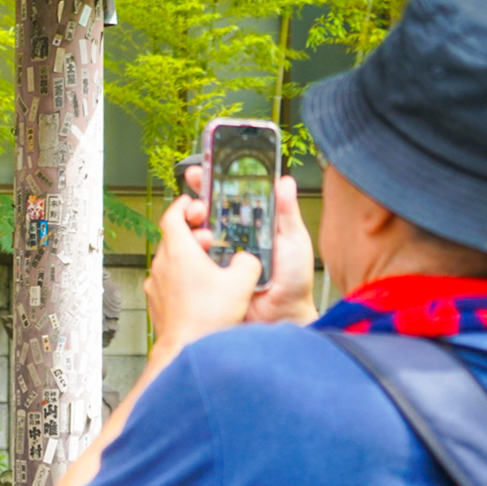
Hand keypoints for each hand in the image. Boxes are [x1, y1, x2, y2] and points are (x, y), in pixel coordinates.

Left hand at [144, 195, 261, 357]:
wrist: (186, 350)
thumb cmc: (207, 319)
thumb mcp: (242, 283)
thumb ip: (249, 261)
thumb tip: (247, 259)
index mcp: (179, 252)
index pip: (172, 215)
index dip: (184, 206)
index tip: (194, 204)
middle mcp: (162, 265)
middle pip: (172, 236)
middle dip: (192, 232)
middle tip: (210, 237)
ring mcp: (155, 284)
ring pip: (169, 259)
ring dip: (187, 256)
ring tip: (209, 265)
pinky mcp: (155, 301)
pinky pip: (167, 279)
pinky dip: (181, 276)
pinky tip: (200, 288)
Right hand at [181, 165, 317, 325]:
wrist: (283, 316)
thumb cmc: (294, 282)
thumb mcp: (294, 240)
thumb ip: (286, 212)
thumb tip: (284, 181)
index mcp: (252, 227)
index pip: (230, 199)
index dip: (216, 183)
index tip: (205, 169)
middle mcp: (232, 240)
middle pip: (208, 214)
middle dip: (196, 202)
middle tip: (196, 201)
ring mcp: (218, 258)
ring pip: (197, 236)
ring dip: (195, 228)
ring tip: (202, 226)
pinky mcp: (209, 276)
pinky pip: (194, 261)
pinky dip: (191, 252)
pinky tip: (198, 247)